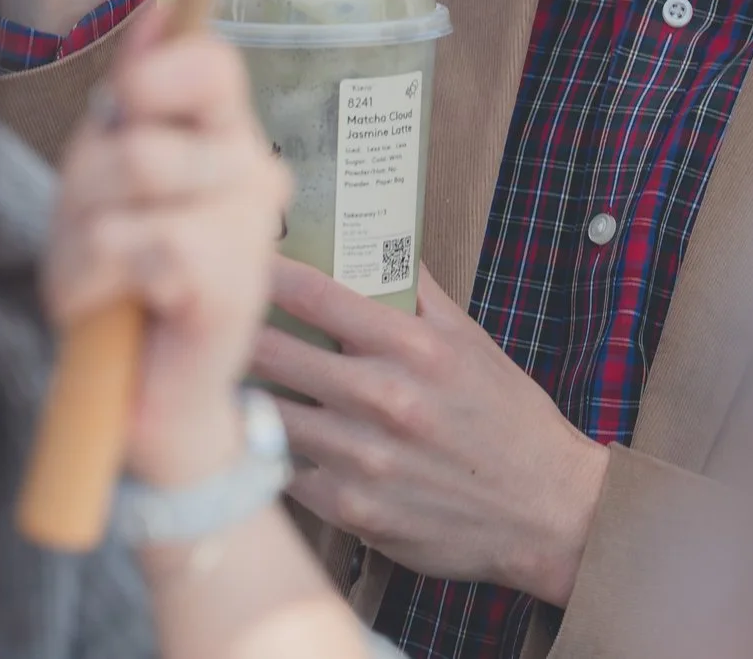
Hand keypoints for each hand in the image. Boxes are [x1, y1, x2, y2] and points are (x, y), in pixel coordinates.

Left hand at [42, 12, 291, 486]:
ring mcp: (248, 227)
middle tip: (93, 237)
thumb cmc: (124, 286)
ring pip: (132, 179)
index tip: (125, 103)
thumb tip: (157, 8)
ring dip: (82, 241)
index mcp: (225, 139)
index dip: (156, 73)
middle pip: (141, 132)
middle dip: (84, 187)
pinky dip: (96, 279)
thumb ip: (133, 101)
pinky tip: (118, 307)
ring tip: (100, 279)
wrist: (145, 399)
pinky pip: (137, 242)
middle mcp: (252, 173)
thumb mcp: (109, 180)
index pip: (211, 63)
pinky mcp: (233, 281)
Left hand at [253, 262, 609, 605]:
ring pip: (268, 413)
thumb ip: (419, 293)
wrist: (545, 510)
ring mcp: (363, 458)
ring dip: (241, 395)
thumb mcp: (471, 342)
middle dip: (233, 333)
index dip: (267, 270)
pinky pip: (285, 472)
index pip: (316, 294)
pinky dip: (272, 453)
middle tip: (207, 322)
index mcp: (412, 348)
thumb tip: (382, 241)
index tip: (240, 258)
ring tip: (219, 379)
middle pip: (274, 352)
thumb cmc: (508, 420)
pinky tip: (261, 440)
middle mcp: (383, 399)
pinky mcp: (351, 509)